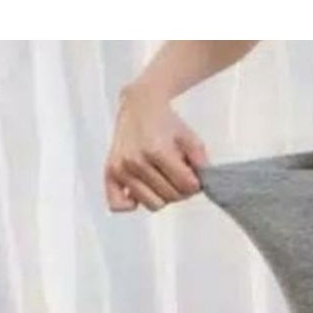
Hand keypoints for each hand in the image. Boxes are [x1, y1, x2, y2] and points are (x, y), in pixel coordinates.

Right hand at [104, 84, 208, 212]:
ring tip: (163, 179)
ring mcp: (121, 169)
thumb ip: (201, 160)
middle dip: (181, 189)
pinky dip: (132, 203)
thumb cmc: (165, 124)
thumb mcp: (190, 137)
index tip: (193, 175)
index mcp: (156, 150)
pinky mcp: (110, 174)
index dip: (196, 183)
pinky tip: (142, 190)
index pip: (187, 186)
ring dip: (162, 196)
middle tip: (179, 175)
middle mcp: (135, 161)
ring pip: (153, 205)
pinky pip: (118, 205)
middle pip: (171, 197)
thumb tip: (203, 179)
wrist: (139, 107)